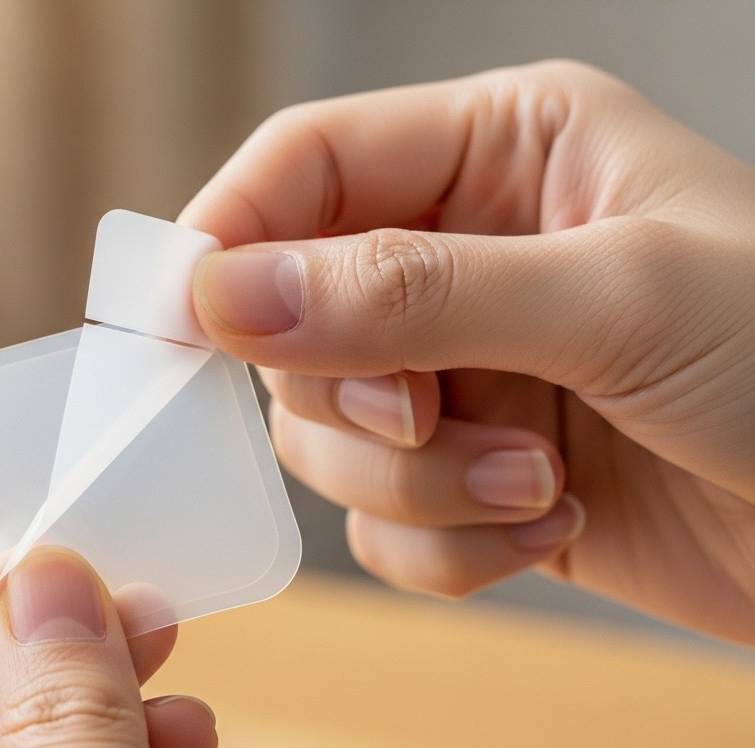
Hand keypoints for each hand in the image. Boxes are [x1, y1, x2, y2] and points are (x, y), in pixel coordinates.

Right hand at [182, 60, 754, 642]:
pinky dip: (444, 546)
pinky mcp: (467, 478)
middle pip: (293, 320)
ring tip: (530, 485)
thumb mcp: (613, 301)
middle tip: (436, 423)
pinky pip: (378, 522)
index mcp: (500, 153)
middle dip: (359, 399)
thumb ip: (410, 292)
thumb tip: (229, 294)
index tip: (181, 325)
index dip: (228, 239)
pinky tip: (544, 526)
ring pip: (325, 435)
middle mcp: (463, 254)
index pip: (304, 168)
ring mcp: (461, 371)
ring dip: (414, 486)